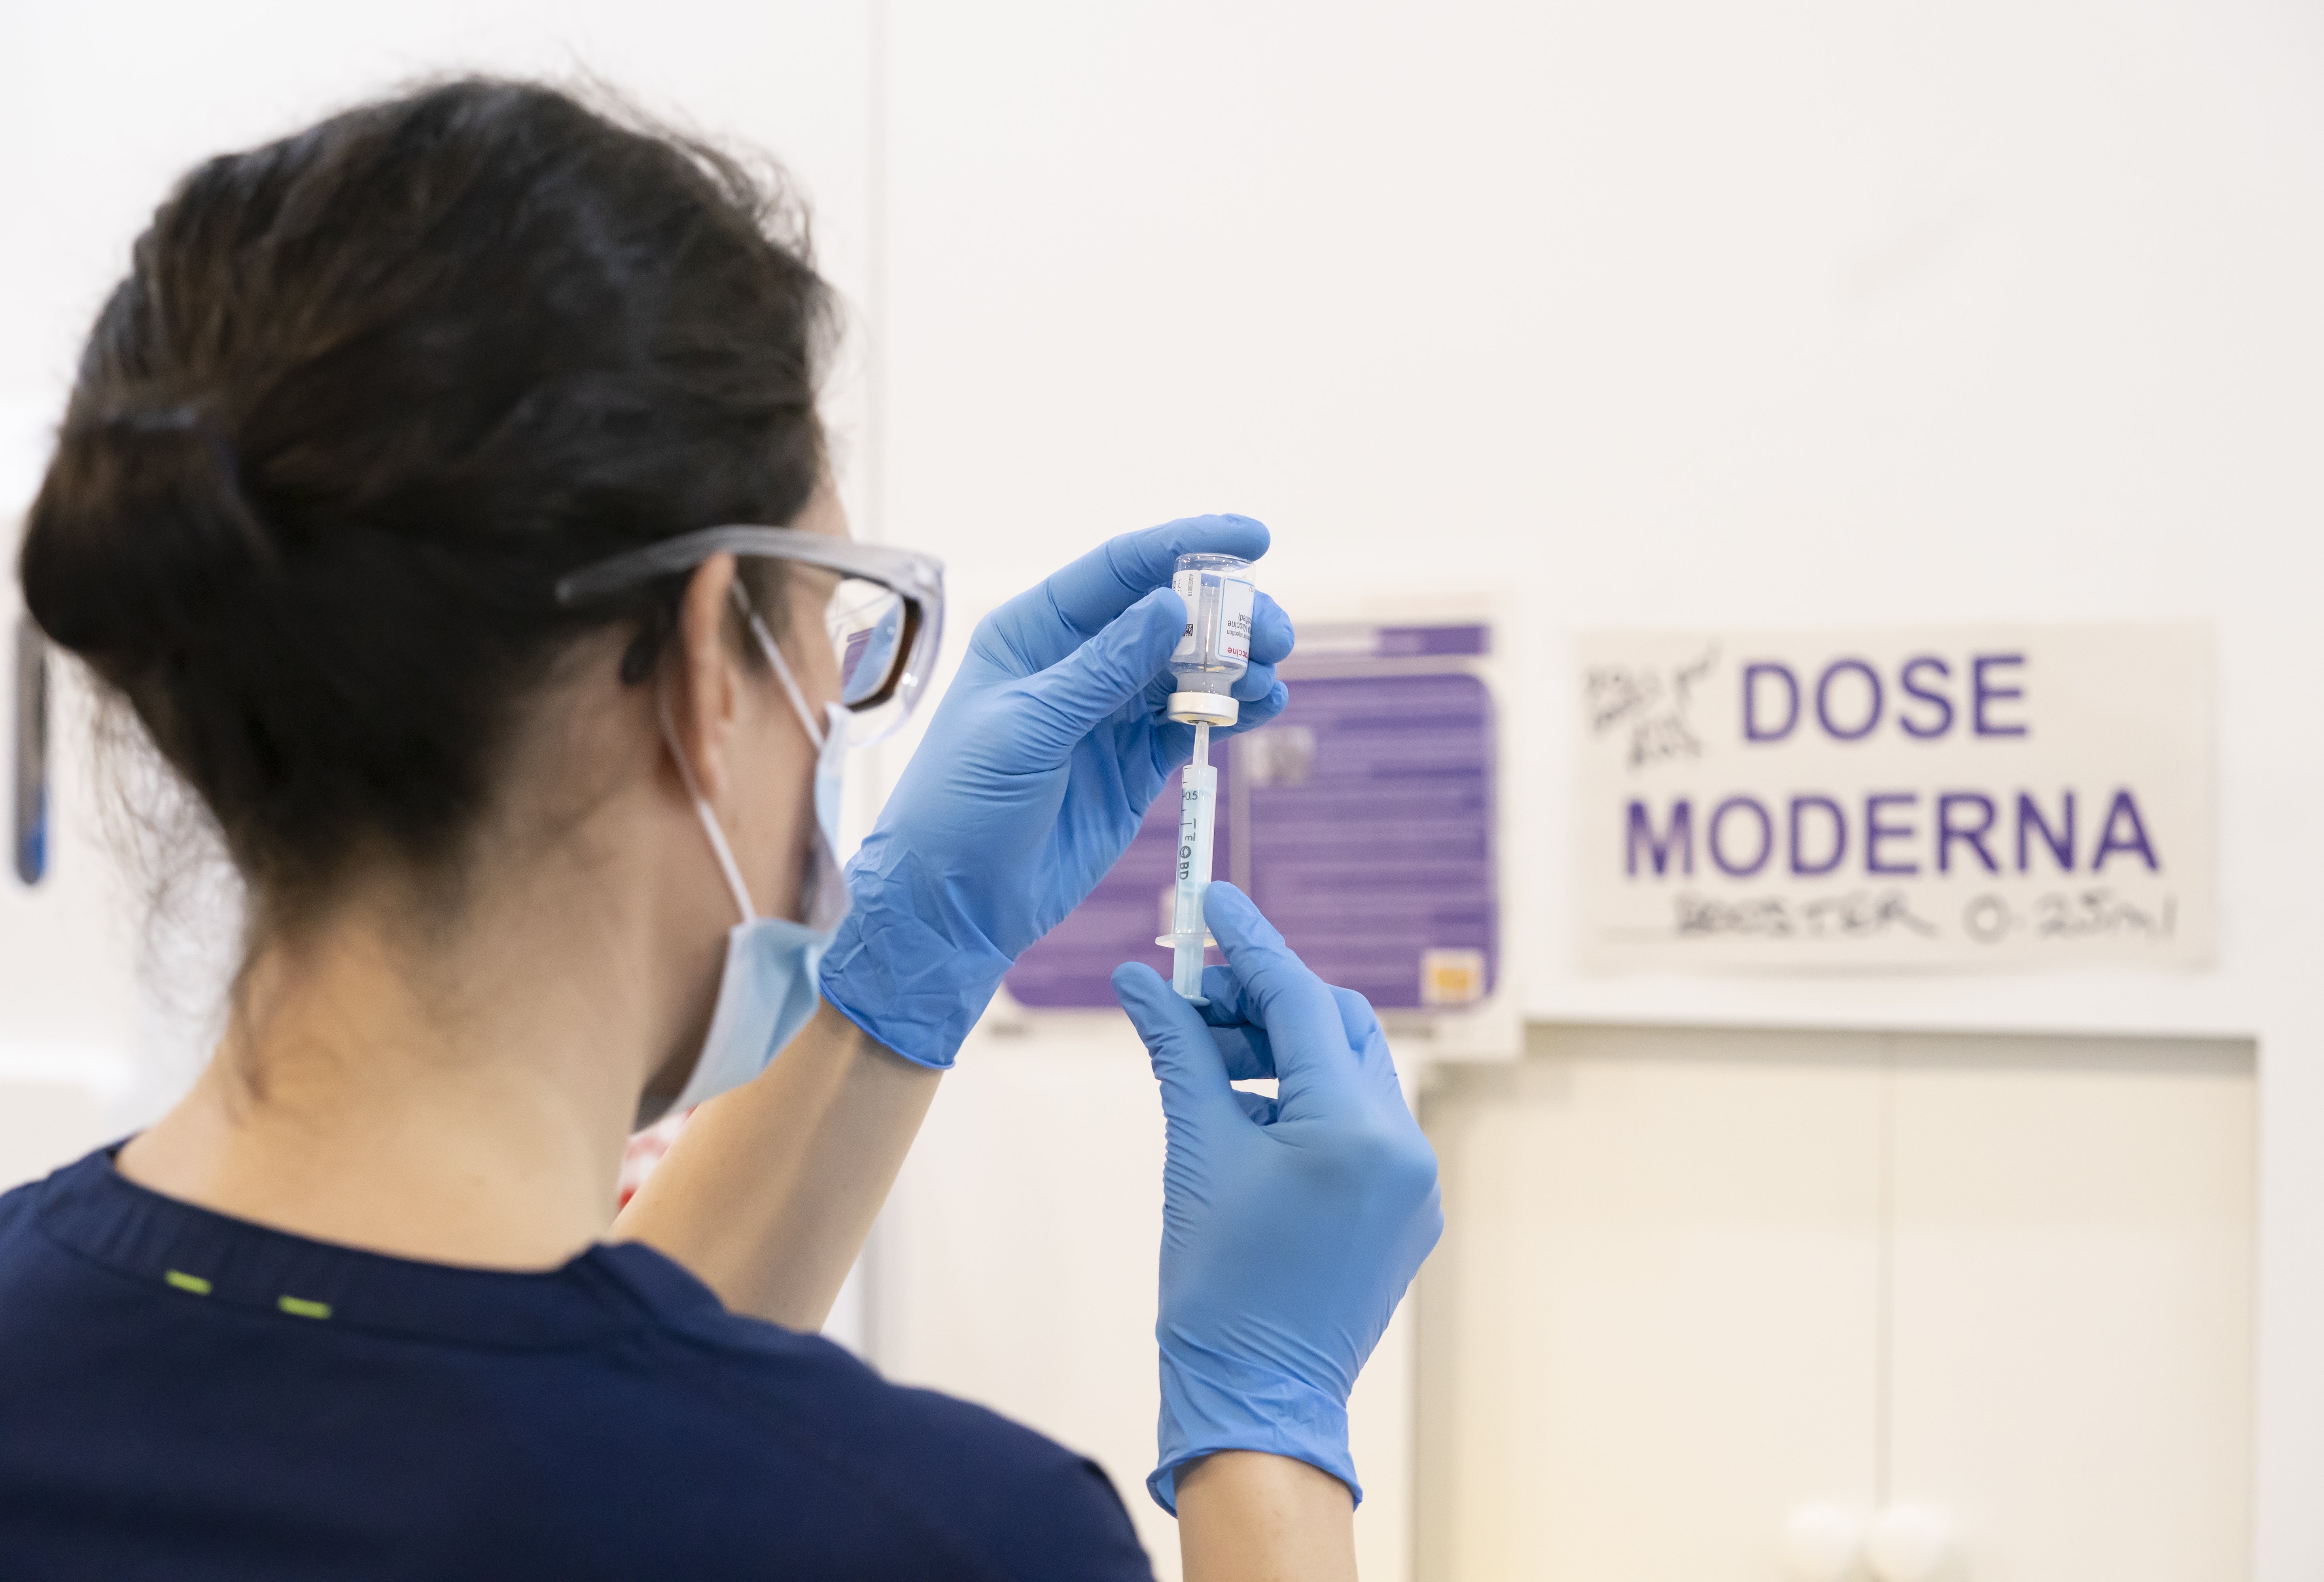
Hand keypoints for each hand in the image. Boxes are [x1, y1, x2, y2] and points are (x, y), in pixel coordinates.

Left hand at [818, 516, 1293, 1066]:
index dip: (1187, 546)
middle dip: (1227, 614)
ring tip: (1270, 676)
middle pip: (1167, 614)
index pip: (1119, 569)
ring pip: (1190, 667)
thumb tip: (1172, 607)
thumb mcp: (1027, 728)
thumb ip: (1102, 670)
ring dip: (1237, 664)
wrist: (953, 903)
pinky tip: (1263, 705)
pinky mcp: (1134, 763)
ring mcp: (1109, 713)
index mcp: (1035, 632)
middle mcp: (1077, 662)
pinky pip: (1193, 721)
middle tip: (1275, 631)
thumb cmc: (961, 805)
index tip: (1253, 539)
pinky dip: (1232, 710)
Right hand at [1111, 884, 1442, 1512]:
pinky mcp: (1405, 1212)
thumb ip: (1178, 1052)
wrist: (1256, 1401)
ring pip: (1348, 1076)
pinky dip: (1305, 1103)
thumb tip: (1140, 980)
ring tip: (1208, 1058)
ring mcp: (1412, 1183)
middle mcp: (1402, 1147)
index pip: (1301, 999)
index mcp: (1353, 1128)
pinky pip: (1360, 1127)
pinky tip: (1247, 1113)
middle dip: (1266, 1000)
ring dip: (1281, 1053)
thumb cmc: (1218, 1286)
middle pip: (1336, 1028)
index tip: (1212, 898)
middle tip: (1197, 993)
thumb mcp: (1195, 1152)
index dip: (1250, 944)